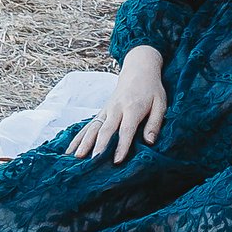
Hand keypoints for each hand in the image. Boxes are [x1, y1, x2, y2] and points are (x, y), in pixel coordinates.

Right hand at [70, 45, 167, 162]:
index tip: (117, 160)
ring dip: (84, 142)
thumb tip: (149, 142)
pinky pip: (88, 126)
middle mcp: (116, 109)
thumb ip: (154, 123)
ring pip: (93, 127)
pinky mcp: (101, 112)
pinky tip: (70, 150)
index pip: (126, 129)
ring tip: (76, 157)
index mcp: (133, 108)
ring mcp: (106, 110)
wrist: (138, 70)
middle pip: (106, 129)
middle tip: (93, 160)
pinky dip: (78, 138)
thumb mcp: (161, 104)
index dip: (122, 145)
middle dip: (98, 145)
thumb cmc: (152, 90)